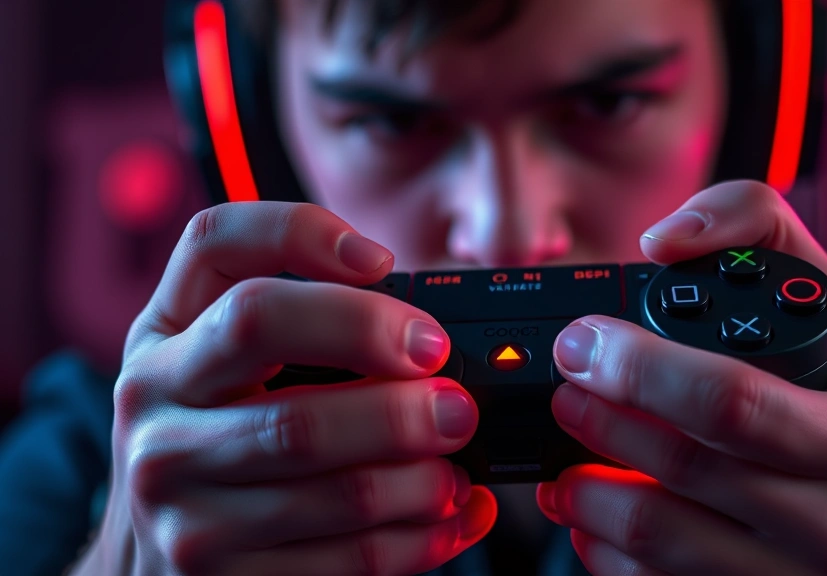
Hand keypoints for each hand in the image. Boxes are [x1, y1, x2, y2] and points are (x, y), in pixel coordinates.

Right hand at [75, 202, 495, 575]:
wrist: (147, 566)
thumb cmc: (217, 445)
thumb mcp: (225, 372)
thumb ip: (303, 328)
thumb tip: (425, 330)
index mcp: (167, 335)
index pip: (216, 242)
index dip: (304, 233)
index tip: (384, 262)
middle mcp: (156, 403)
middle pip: (277, 347)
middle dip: (386, 362)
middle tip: (456, 398)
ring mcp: (177, 494)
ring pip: (329, 469)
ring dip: (422, 470)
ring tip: (458, 469)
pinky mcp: (215, 572)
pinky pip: (346, 556)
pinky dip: (418, 537)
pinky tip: (447, 518)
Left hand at [539, 181, 826, 575]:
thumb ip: (764, 237)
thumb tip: (665, 239)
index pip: (728, 401)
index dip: (636, 369)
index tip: (581, 343)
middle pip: (679, 468)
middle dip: (597, 422)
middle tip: (566, 394)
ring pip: (657, 539)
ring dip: (585, 495)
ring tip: (566, 465)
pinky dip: (604, 552)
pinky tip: (595, 521)